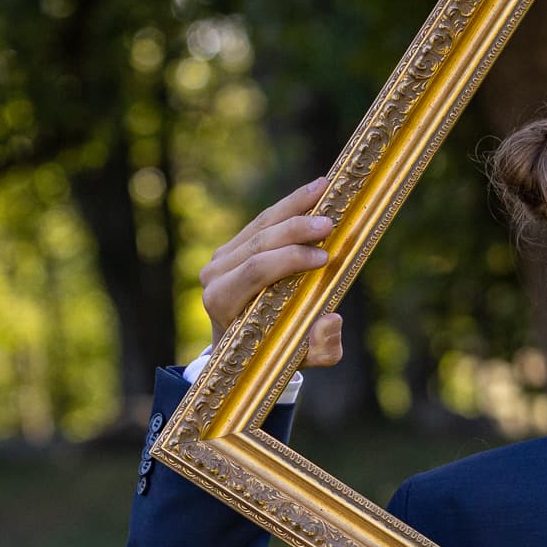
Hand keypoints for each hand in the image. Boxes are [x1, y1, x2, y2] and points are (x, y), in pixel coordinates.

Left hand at [198, 175, 343, 367]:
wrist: (240, 348)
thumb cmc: (272, 351)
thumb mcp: (299, 358)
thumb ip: (319, 348)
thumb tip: (331, 319)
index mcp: (223, 302)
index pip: (255, 271)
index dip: (289, 260)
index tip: (326, 256)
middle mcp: (215, 276)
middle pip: (258, 243)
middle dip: (296, 230)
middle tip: (329, 224)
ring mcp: (221, 258)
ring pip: (261, 224)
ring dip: (296, 206)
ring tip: (325, 189)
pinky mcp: (233, 245)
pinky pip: (263, 220)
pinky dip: (291, 205)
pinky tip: (315, 190)